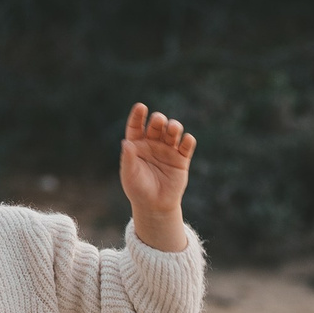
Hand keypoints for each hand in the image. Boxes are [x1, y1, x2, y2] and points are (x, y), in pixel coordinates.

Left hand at [120, 103, 196, 251]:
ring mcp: (168, 149)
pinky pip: (187, 146)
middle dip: (158, 120)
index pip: (137, 125)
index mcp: (137, 144)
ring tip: (173, 128)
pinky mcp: (181, 159)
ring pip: (173, 131)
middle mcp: (153, 143)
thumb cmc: (138, 189)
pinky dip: (188, 141)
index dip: (138, 115)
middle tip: (159, 120)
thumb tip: (126, 142)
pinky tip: (186, 140)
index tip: (141, 107)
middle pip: (157, 125)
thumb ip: (128, 158)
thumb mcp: (129, 174)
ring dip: (174, 127)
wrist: (155, 206)